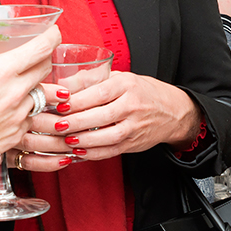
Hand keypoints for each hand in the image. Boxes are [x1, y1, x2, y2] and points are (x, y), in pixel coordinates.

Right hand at [0, 26, 58, 183]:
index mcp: (0, 71)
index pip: (40, 48)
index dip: (51, 37)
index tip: (52, 33)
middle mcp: (15, 93)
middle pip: (46, 68)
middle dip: (43, 58)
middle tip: (35, 54)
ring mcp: (19, 116)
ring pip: (42, 93)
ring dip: (34, 85)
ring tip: (19, 84)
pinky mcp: (17, 135)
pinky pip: (30, 116)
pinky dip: (25, 108)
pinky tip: (9, 108)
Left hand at [17, 71, 200, 161]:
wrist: (172, 111)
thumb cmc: (140, 91)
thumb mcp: (119, 78)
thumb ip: (92, 80)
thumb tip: (62, 84)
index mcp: (126, 85)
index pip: (99, 93)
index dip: (78, 101)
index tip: (59, 104)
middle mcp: (132, 106)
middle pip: (101, 116)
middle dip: (77, 122)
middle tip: (57, 125)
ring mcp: (135, 126)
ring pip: (108, 136)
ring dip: (85, 141)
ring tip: (66, 140)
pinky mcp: (135, 143)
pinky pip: (113, 150)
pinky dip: (95, 153)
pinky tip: (79, 153)